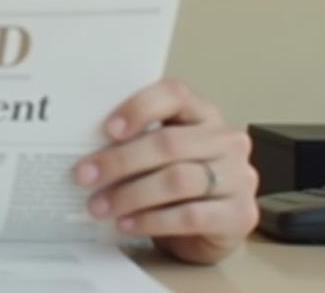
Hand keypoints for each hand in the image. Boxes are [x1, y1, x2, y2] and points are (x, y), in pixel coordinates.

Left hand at [73, 79, 258, 263]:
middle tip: (85, 176)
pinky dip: (152, 220)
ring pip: (177, 180)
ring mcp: (239, 177)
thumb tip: (85, 151)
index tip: (107, 129)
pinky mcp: (240, 215)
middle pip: (169, 143)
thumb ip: (135, 142)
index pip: (174, 94)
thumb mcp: (157, 156)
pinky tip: (127, 223)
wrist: (209, 230)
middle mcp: (226, 140)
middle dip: (120, 160)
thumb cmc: (175, 184)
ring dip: (130, 195)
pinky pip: (190, 215)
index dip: (139, 108)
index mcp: (203, 114)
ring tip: (99, 206)